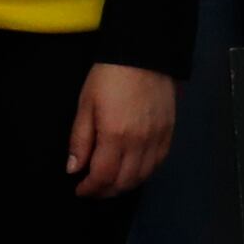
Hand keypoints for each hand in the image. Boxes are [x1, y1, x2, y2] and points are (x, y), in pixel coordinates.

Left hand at [67, 62, 177, 195]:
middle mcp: (139, 143)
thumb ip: (80, 140)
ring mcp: (157, 138)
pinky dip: (144, 173)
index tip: (80, 189)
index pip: (102, 176)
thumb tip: (74, 169)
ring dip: (125, 185)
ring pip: (143, 176)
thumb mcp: (86, 104)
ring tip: (112, 182)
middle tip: (94, 188)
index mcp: (115, 136)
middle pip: (124, 181)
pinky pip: (158, 162)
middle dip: (105, 190)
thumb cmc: (109, 77)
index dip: (90, 188)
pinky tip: (134, 170)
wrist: (144, 53)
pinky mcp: (169, 131)